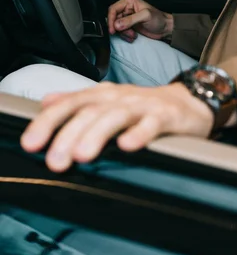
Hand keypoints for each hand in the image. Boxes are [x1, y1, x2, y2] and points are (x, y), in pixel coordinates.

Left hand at [20, 82, 213, 172]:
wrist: (187, 102)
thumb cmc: (144, 106)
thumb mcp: (108, 101)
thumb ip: (78, 101)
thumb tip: (46, 102)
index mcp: (103, 95)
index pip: (71, 104)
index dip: (49, 122)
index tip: (32, 142)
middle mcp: (120, 98)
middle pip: (91, 112)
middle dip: (69, 134)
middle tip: (56, 159)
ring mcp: (143, 106)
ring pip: (117, 116)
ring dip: (98, 134)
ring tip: (83, 154)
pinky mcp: (166, 116)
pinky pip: (152, 123)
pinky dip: (139, 133)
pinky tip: (128, 145)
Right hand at [107, 0, 173, 42]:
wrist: (165, 29)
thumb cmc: (159, 19)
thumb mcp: (145, 16)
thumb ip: (130, 20)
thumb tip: (117, 24)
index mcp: (129, 2)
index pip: (113, 9)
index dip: (111, 19)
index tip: (113, 29)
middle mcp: (127, 8)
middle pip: (113, 19)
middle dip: (119, 28)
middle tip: (128, 32)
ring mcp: (127, 18)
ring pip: (117, 27)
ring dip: (124, 33)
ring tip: (133, 34)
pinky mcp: (129, 26)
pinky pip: (121, 32)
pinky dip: (126, 36)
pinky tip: (133, 36)